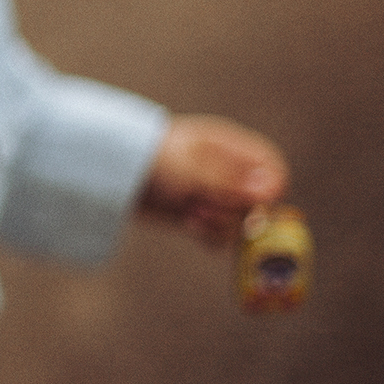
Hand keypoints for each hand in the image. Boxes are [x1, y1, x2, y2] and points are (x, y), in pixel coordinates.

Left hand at [139, 114, 289, 246]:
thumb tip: (272, 192)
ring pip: (240, 222)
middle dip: (235, 212)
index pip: (272, 169)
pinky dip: (208, 235)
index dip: (270, 190)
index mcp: (230, 147)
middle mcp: (228, 171)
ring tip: (190, 215)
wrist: (110, 172)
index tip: (254, 204)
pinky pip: (221, 234)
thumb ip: (228, 182)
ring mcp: (214, 194)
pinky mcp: (198, 215)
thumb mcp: (189, 169)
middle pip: (259, 203)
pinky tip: (189, 225)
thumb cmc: (149, 159)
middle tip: (204, 207)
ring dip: (219, 224)